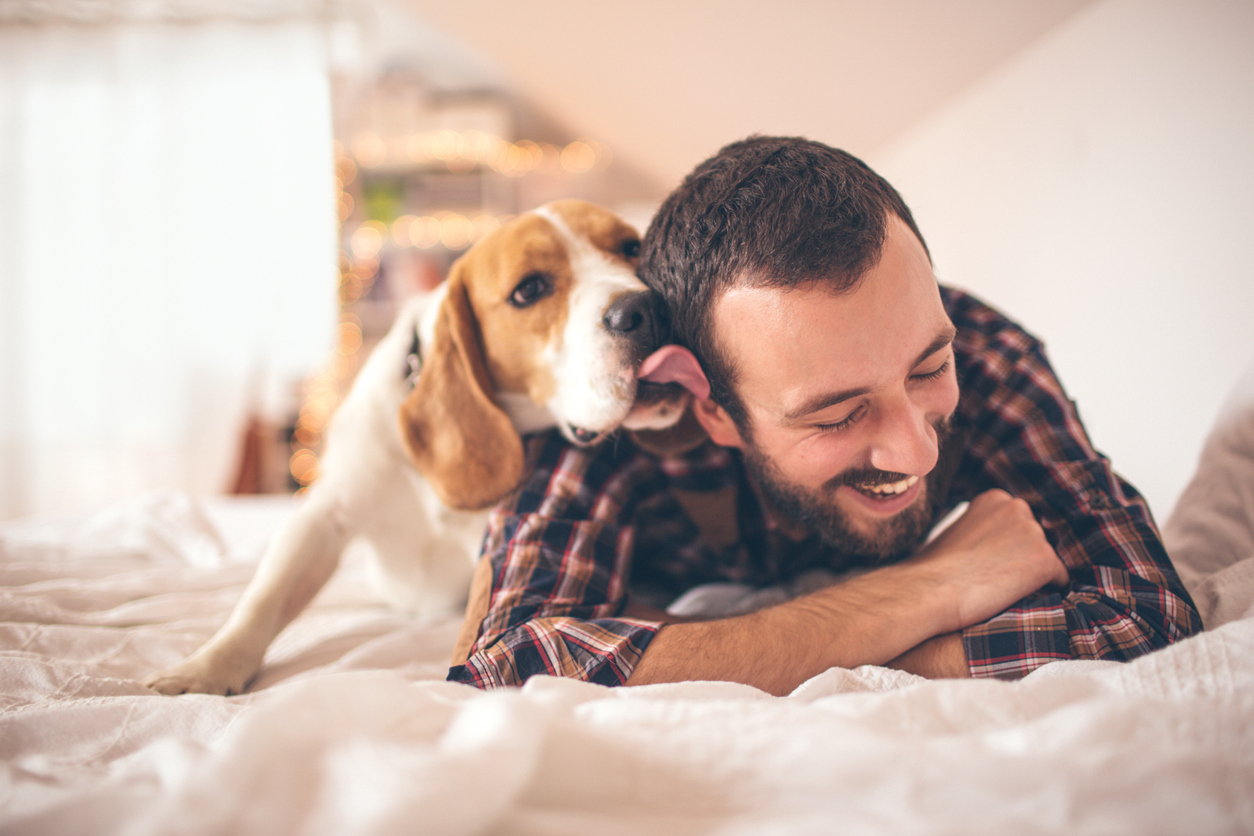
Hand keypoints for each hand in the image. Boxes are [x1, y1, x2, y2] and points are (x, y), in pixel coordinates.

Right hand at [907, 489, 1067, 632]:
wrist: (930, 589)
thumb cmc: (934, 569)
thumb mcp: (958, 532)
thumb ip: (983, 529)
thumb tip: (997, 547)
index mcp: (995, 498)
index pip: (1020, 523)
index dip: (1009, 546)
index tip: (991, 561)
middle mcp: (1018, 507)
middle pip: (1037, 537)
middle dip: (1025, 556)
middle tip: (998, 577)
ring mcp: (1033, 532)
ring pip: (1046, 558)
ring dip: (1033, 574)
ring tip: (1004, 589)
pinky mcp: (1045, 559)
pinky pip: (1061, 578)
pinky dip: (1049, 590)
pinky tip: (1022, 597)